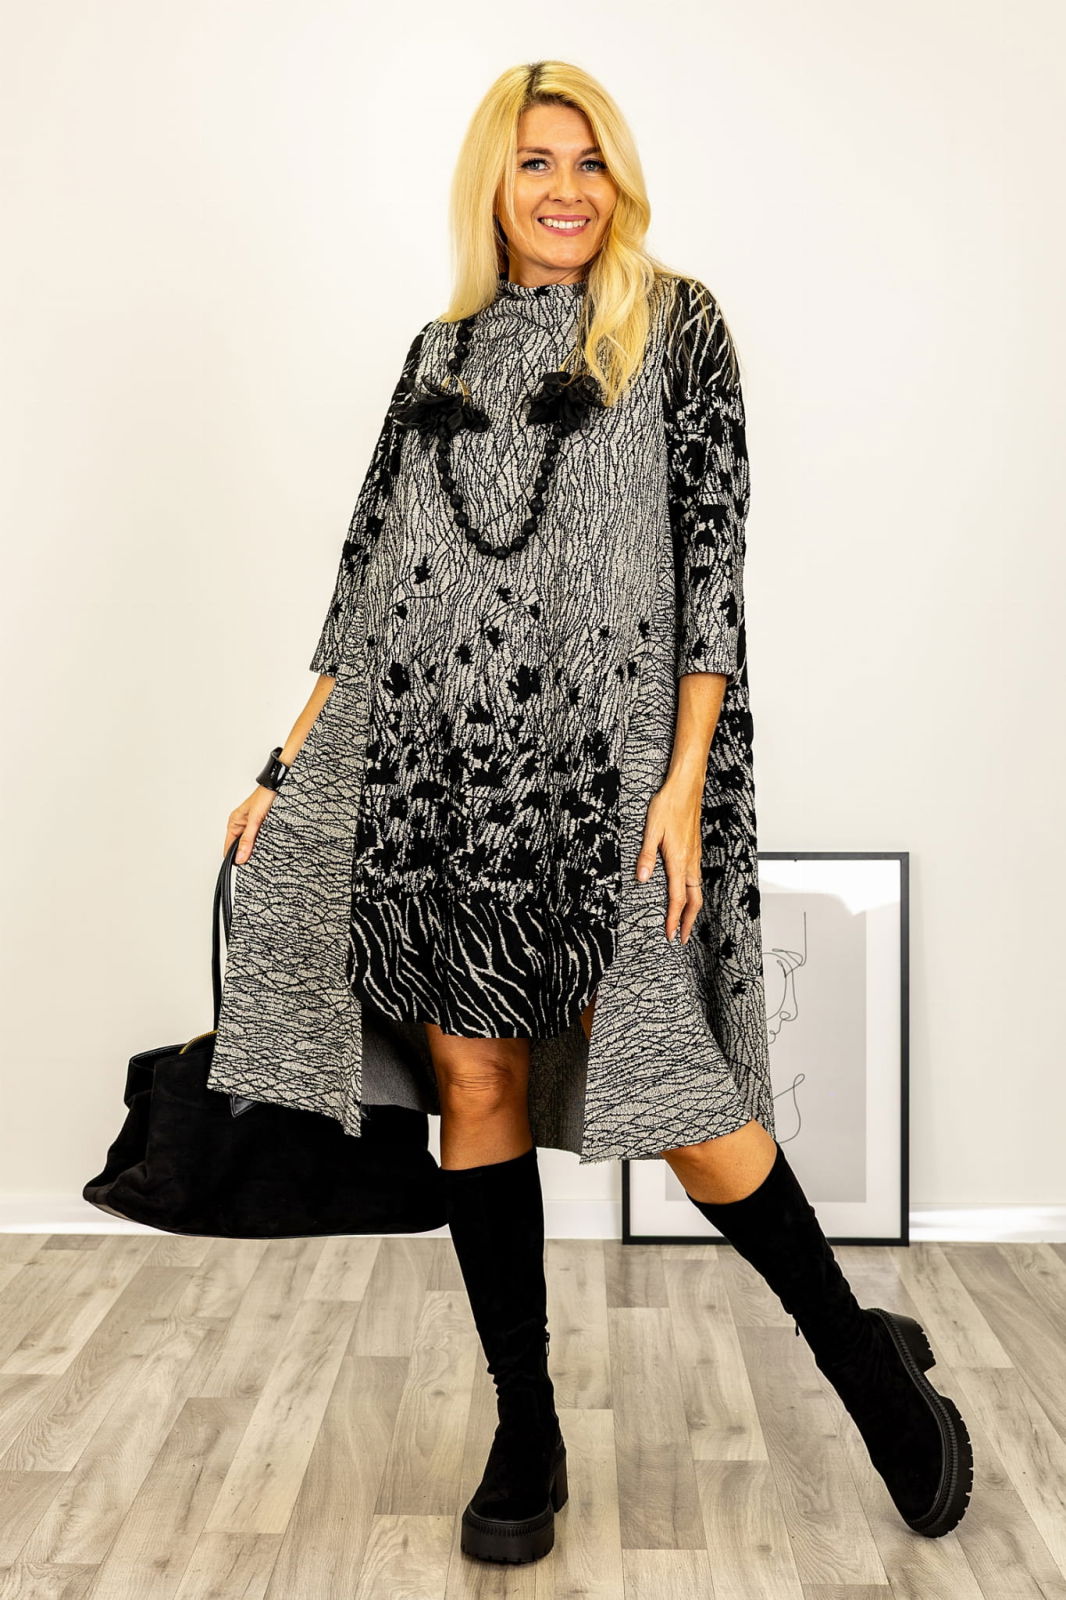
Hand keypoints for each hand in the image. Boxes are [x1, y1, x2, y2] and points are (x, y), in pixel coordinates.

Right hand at [224, 787, 277, 864]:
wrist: (278, 786)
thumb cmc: (264, 796)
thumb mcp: (255, 820)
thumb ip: (247, 839)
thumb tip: (239, 857)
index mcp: (234, 822)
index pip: (228, 847)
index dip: (233, 858)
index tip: (241, 866)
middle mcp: (242, 824)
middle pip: (240, 847)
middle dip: (246, 854)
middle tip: (255, 860)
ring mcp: (252, 825)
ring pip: (251, 843)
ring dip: (255, 847)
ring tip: (263, 849)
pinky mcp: (262, 825)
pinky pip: (260, 838)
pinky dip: (263, 842)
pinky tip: (268, 843)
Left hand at [634, 779, 703, 942]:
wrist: (686, 787)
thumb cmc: (668, 805)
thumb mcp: (651, 829)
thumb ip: (646, 856)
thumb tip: (642, 878)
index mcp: (679, 860)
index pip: (678, 899)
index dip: (674, 919)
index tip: (670, 935)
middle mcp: (690, 862)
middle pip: (694, 900)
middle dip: (689, 921)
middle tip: (683, 938)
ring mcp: (694, 856)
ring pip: (697, 890)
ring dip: (692, 909)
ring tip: (685, 922)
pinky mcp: (694, 850)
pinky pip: (696, 879)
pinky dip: (693, 894)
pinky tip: (686, 894)